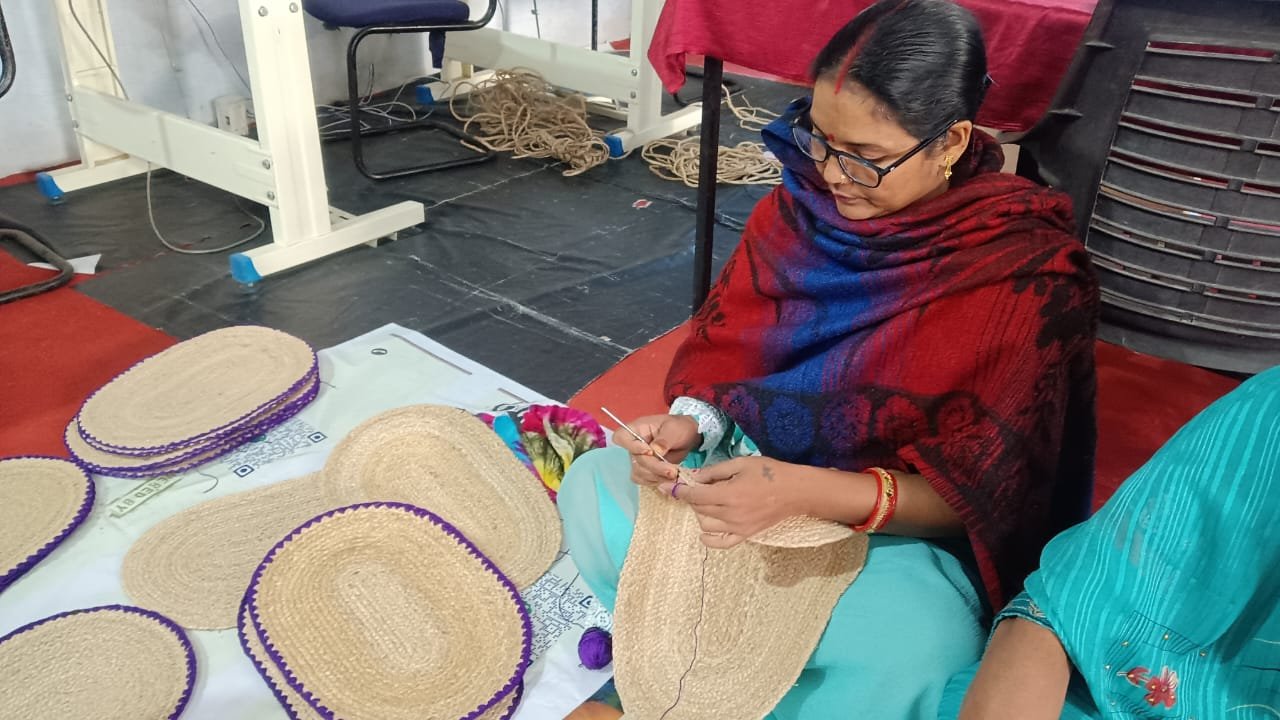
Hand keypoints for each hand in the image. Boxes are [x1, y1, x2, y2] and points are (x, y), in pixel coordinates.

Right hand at [612, 414, 699, 487]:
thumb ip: (664, 440)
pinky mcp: (645, 469)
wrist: (687, 436)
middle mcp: (634, 445)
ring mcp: (638, 458)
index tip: (650, 451)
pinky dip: (656, 480)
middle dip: (654, 467)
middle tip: (672, 471)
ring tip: (674, 474)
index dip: (631, 447)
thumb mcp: (674, 429)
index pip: (621, 437)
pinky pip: (643, 479)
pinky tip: (668, 478)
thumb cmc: (678, 427)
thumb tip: (655, 451)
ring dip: (656, 476)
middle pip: (634, 460)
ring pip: (638, 472)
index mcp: (637, 429)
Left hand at [658, 457, 801, 548]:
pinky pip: (722, 543)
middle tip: (698, 487)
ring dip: (701, 513)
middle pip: (699, 510)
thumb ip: (715, 472)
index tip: (665, 487)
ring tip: (709, 501)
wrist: (795, 491)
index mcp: (729, 494)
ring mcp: (738, 527)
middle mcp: (731, 514)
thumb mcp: (740, 463)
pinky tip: (705, 531)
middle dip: (693, 497)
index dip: (678, 491)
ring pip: (706, 525)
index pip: (695, 496)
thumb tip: (695, 478)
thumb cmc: (769, 472)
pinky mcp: (746, 535)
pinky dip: (710, 539)